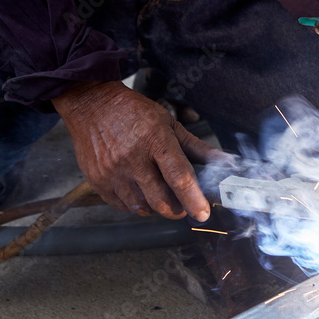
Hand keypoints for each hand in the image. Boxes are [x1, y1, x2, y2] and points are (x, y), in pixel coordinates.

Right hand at [52, 81, 230, 220]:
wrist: (92, 104)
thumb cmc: (135, 113)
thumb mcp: (169, 123)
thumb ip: (198, 148)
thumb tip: (226, 163)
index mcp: (154, 139)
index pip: (178, 176)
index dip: (193, 199)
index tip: (202, 213)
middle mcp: (132, 158)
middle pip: (161, 200)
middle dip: (177, 209)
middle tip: (183, 206)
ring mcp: (112, 171)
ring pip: (141, 207)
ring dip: (156, 207)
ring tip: (159, 193)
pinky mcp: (97, 181)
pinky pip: (122, 206)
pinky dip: (135, 205)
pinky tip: (139, 190)